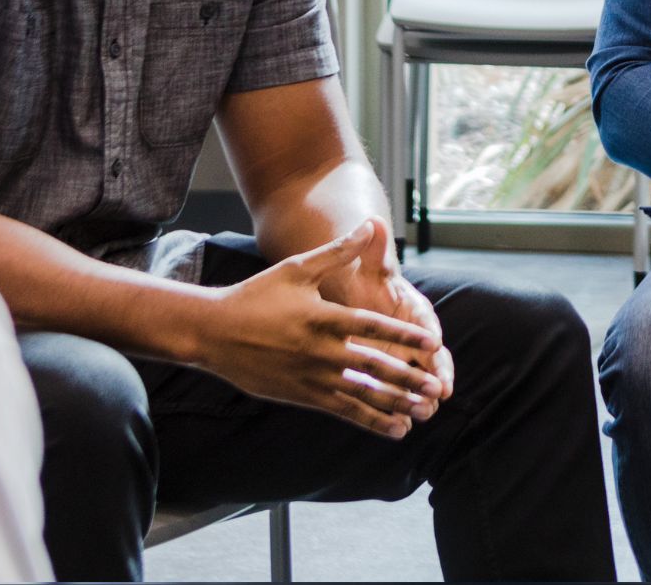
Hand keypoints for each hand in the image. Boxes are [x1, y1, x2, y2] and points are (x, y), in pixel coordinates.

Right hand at [195, 220, 445, 438]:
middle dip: (408, 379)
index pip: (372, 328)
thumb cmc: (256, 295)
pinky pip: (343, 411)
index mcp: (323, 318)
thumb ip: (337, 251)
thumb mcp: (297, 268)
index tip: (432, 344)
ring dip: (395, 404)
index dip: (403, 336)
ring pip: (361, 395)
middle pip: (373, 368)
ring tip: (424, 412)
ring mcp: (311, 377)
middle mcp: (320, 351)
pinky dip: (370, 420)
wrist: (213, 332)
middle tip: (437, 389)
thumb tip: (367, 224)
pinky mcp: (302, 396)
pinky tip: (395, 428)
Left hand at [324, 235, 453, 414]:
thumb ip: (372, 247)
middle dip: (434, 378)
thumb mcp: (366, 264)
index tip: (435, 348)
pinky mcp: (389, 373)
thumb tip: (372, 221)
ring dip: (419, 399)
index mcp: (413, 311)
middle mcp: (414, 337)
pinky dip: (398, 410)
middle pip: (429, 360)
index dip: (431, 338)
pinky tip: (398, 428)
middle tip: (439, 395)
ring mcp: (403, 358)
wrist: (354, 293)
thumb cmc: (363, 279)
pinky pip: (396, 395)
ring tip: (421, 416)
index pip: (427, 326)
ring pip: (416, 382)